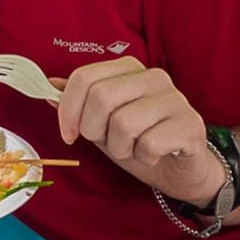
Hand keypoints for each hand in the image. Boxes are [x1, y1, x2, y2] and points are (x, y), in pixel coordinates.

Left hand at [51, 56, 222, 205]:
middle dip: (94, 130)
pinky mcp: (190, 125)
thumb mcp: (102, 123)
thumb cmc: (139, 141)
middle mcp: (154, 77)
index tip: (69, 134)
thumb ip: (78, 103)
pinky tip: (154, 154)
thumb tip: (49, 86)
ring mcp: (175, 99)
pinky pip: (149, 143)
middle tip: (107, 143)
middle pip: (101, 97)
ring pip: (124, 123)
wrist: (180, 170)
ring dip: (120, 148)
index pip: (84, 77)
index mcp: (129, 69)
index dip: (68, 110)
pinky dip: (144, 157)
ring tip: (133, 149)